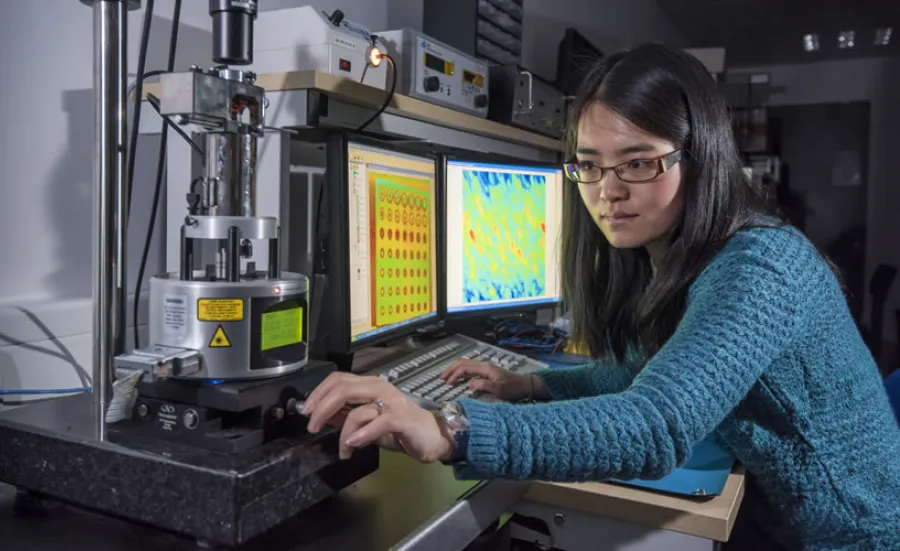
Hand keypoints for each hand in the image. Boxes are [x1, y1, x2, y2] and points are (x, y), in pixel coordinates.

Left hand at [303, 372, 454, 462]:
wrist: (432, 437)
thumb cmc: (400, 428)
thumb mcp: (367, 422)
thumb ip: (346, 416)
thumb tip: (320, 414)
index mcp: (369, 385)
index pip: (338, 379)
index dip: (318, 393)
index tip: (306, 410)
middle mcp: (379, 387)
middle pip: (342, 388)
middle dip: (321, 408)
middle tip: (312, 426)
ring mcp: (390, 401)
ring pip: (356, 409)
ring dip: (342, 433)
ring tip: (343, 449)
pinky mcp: (400, 417)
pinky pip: (375, 422)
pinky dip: (360, 434)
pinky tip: (352, 445)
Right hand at [442, 360, 545, 400]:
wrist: (525, 385)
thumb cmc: (513, 388)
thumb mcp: (499, 390)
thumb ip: (483, 386)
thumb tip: (468, 384)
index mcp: (485, 368)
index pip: (465, 368)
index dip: (454, 375)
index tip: (447, 384)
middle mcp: (484, 365)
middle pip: (463, 363)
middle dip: (451, 369)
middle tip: (442, 378)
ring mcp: (486, 367)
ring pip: (466, 363)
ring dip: (455, 369)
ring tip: (447, 376)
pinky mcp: (487, 370)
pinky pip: (470, 367)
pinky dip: (461, 370)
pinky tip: (459, 376)